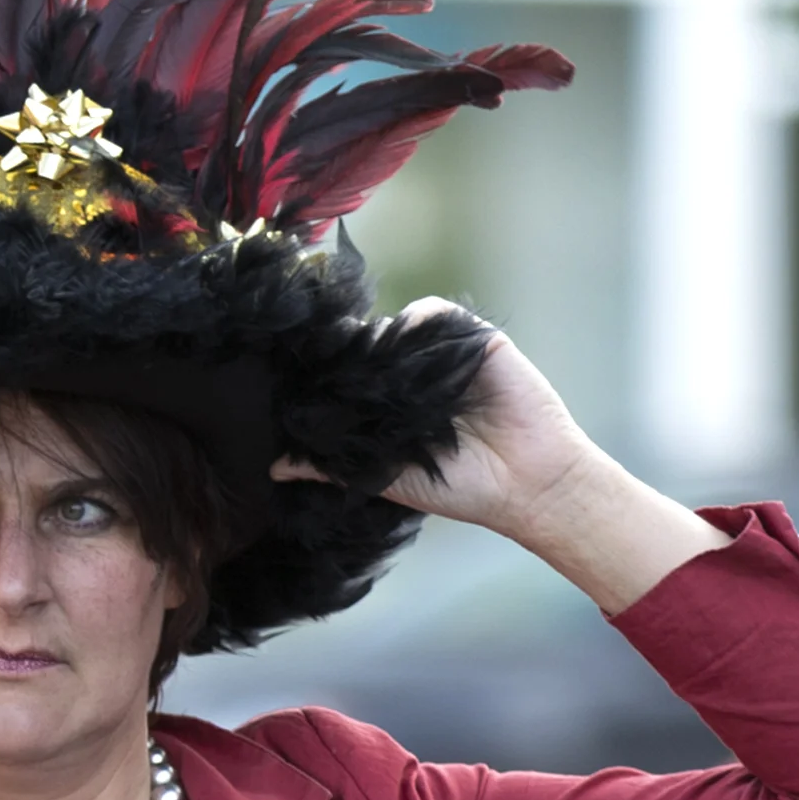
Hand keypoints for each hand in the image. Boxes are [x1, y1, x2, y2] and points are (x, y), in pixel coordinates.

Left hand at [274, 304, 721, 613]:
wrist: (523, 484)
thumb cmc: (455, 485)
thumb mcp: (383, 476)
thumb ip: (329, 464)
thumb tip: (274, 466)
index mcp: (390, 401)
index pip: (348, 373)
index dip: (328, 375)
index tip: (302, 383)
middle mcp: (413, 373)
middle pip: (367, 344)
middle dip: (349, 356)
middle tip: (335, 378)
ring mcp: (442, 353)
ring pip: (395, 326)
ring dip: (382, 344)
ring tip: (379, 378)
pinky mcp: (475, 338)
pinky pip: (436, 314)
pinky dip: (419, 327)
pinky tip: (415, 361)